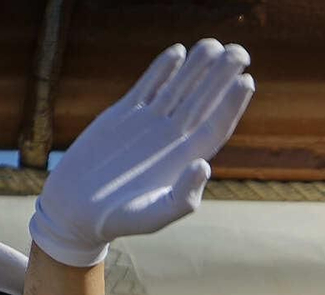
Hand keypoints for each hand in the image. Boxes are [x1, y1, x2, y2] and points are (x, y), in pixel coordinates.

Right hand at [29, 39, 254, 267]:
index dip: (233, 104)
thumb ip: (183, 196)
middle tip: (239, 52)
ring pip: (179, 88)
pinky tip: (178, 52)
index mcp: (185, 160)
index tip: (246, 80)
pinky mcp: (125, 114)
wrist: (78, 209)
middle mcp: (173, 139)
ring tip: (213, 44)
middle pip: (204, 100)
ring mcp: (150, 124)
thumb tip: (204, 164)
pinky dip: (162, 69)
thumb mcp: (154, 216)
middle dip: (222, 76)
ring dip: (197, 67)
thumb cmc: (120, 220)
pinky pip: (149, 86)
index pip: (217, 125)